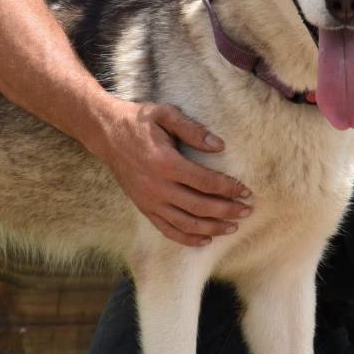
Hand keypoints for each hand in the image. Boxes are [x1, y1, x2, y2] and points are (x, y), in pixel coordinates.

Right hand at [100, 101, 253, 248]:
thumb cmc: (138, 121)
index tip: (246, 190)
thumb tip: (219, 145)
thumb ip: (192, 129)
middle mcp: (157, 186)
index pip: (206, 182)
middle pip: (200, 206)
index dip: (229, 188)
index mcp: (165, 163)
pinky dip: (187, 239)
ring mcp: (149, 201)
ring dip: (212, 228)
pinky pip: (167, 230)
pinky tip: (205, 239)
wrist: (106, 134)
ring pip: (186, 224)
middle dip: (227, 210)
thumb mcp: (165, 114)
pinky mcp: (143, 208)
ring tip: (232, 226)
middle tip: (247, 210)